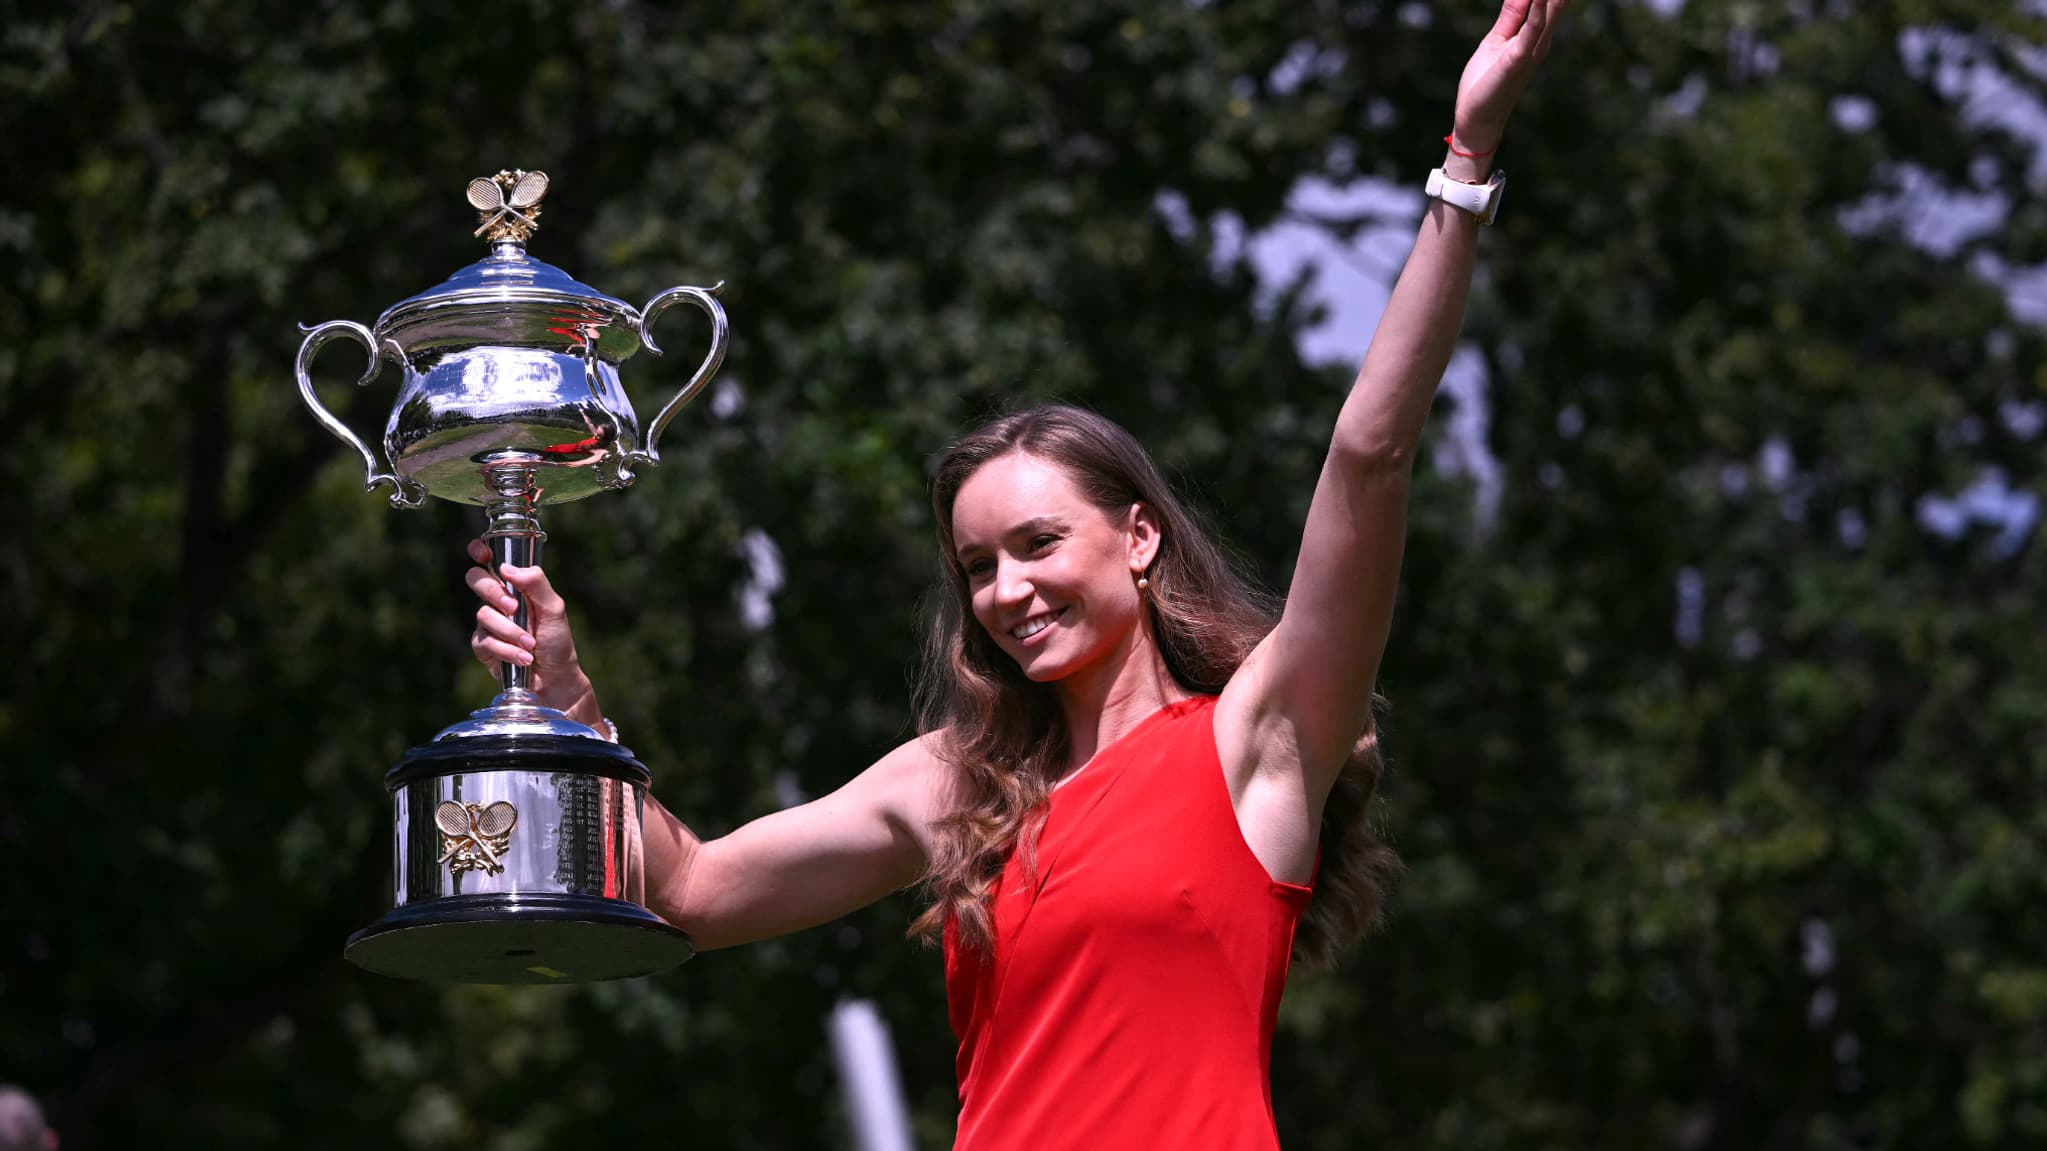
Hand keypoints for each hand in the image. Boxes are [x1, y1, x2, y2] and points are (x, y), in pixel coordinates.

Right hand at [464, 538, 598, 720]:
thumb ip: (536, 584)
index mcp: (516, 586)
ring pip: (483, 614)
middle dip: (493, 592)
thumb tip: (506, 568)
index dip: (480, 551)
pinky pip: (484, 642)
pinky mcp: (483, 647)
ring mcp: (488, 623)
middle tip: (514, 607)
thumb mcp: (554, 609)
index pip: (489, 560)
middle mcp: (498, 601)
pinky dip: (507, 651)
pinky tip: (524, 658)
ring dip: (510, 631)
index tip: (483, 554)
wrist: (556, 677)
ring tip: (531, 645)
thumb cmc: (557, 641)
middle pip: (475, 579)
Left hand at [1451, 0, 1564, 157]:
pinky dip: (1539, 8)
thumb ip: (1512, 15)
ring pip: (1550, 11)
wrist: (1477, 120)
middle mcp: (1540, 41)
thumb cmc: (1486, 83)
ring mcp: (1532, 50)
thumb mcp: (1497, 41)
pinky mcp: (1518, 58)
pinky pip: (1532, 28)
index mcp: (1536, 36)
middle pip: (1558, 2)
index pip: (1551, 1)